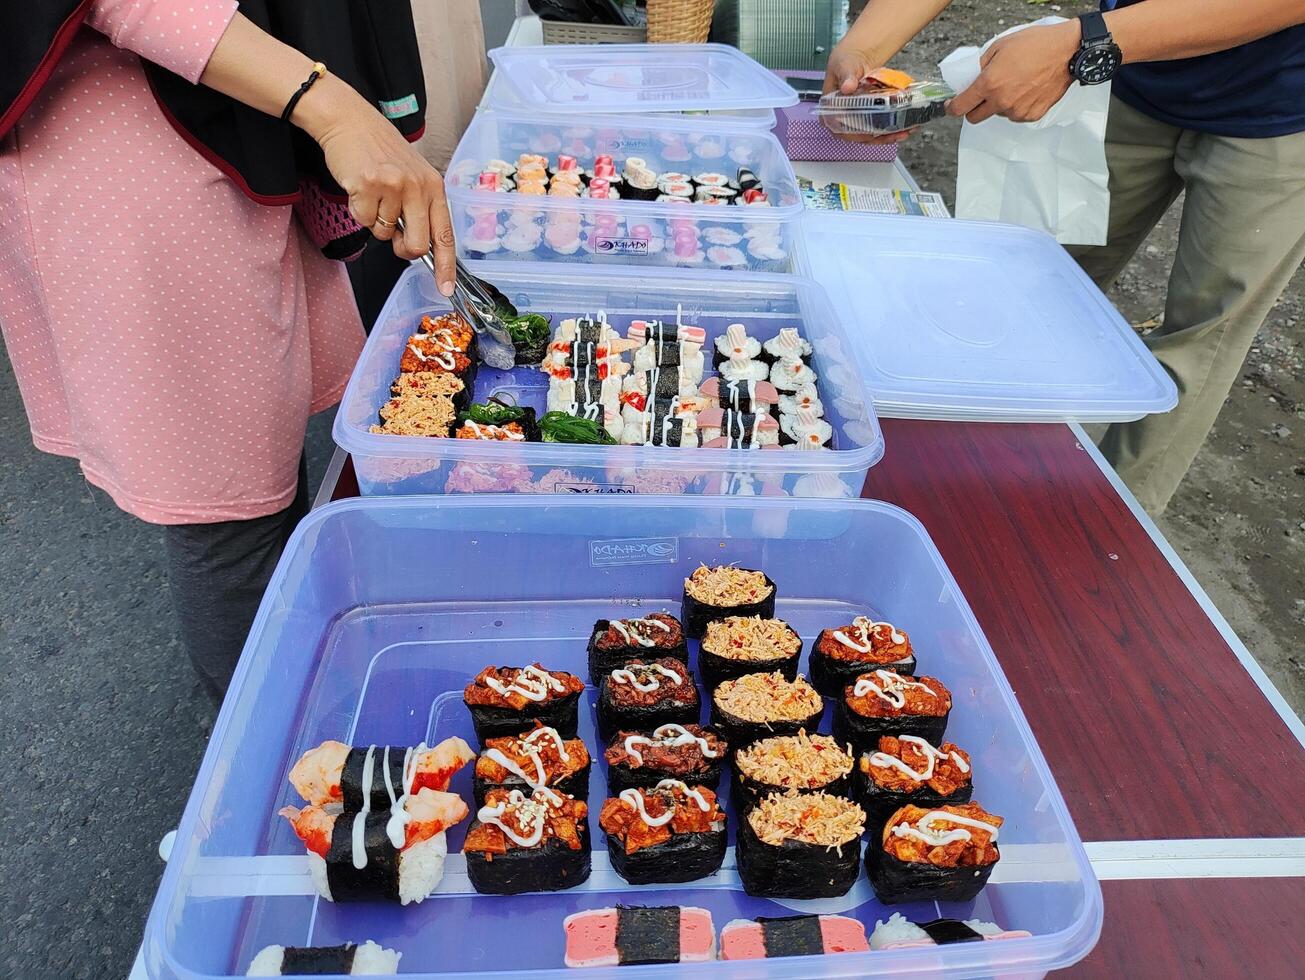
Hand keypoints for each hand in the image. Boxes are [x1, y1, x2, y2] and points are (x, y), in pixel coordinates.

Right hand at [297, 77, 454, 293]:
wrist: (350, 121)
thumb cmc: (381, 152)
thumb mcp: (412, 176)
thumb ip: (420, 210)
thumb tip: (420, 248)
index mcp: (434, 187)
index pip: (445, 235)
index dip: (446, 266)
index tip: (446, 288)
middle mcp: (418, 187)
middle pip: (417, 244)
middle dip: (403, 248)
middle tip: (392, 233)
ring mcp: (394, 186)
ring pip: (384, 233)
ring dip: (375, 221)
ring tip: (373, 194)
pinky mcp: (368, 186)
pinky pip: (364, 221)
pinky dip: (358, 212)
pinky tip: (360, 189)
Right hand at [821, 43, 916, 145]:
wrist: (856, 58)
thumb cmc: (846, 63)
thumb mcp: (845, 67)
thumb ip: (846, 76)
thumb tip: (847, 87)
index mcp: (830, 111)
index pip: (840, 130)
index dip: (856, 134)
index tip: (871, 134)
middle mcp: (841, 120)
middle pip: (858, 136)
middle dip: (878, 138)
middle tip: (895, 133)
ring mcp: (855, 121)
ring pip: (870, 136)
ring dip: (887, 136)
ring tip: (904, 132)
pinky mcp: (866, 119)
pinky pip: (877, 129)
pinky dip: (890, 130)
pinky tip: (903, 129)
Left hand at [947, 20, 1079, 123]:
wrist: (1067, 51)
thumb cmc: (1037, 45)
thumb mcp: (1000, 47)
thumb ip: (980, 66)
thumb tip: (969, 79)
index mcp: (990, 84)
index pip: (960, 108)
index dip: (952, 107)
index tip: (951, 105)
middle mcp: (1002, 101)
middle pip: (975, 117)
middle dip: (974, 107)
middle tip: (982, 94)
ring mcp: (1017, 111)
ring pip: (997, 114)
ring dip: (999, 104)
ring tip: (1014, 84)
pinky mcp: (1032, 115)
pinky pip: (1016, 115)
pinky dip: (1016, 106)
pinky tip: (1026, 90)